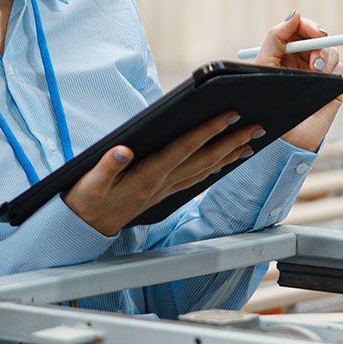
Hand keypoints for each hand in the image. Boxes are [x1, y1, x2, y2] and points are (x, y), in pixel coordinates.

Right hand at [63, 111, 263, 235]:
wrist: (85, 228)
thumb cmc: (86, 200)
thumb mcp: (90, 182)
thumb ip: (106, 165)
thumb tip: (122, 150)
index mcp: (148, 176)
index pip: (185, 148)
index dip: (208, 131)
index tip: (230, 115)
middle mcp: (163, 184)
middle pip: (204, 159)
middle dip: (231, 142)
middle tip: (256, 126)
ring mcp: (166, 190)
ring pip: (205, 170)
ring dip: (229, 155)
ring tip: (250, 142)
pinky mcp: (164, 194)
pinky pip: (197, 179)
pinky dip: (215, 168)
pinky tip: (224, 161)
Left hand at [246, 11, 342, 151]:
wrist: (283, 135)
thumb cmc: (267, 103)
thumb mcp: (265, 65)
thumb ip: (277, 38)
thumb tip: (295, 13)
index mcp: (284, 53)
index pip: (299, 28)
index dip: (307, 25)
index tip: (311, 29)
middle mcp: (302, 60)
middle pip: (319, 36)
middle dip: (319, 41)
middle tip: (316, 53)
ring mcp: (318, 73)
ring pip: (331, 51)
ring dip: (325, 58)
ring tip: (315, 74)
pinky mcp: (332, 85)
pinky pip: (340, 68)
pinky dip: (334, 72)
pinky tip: (324, 83)